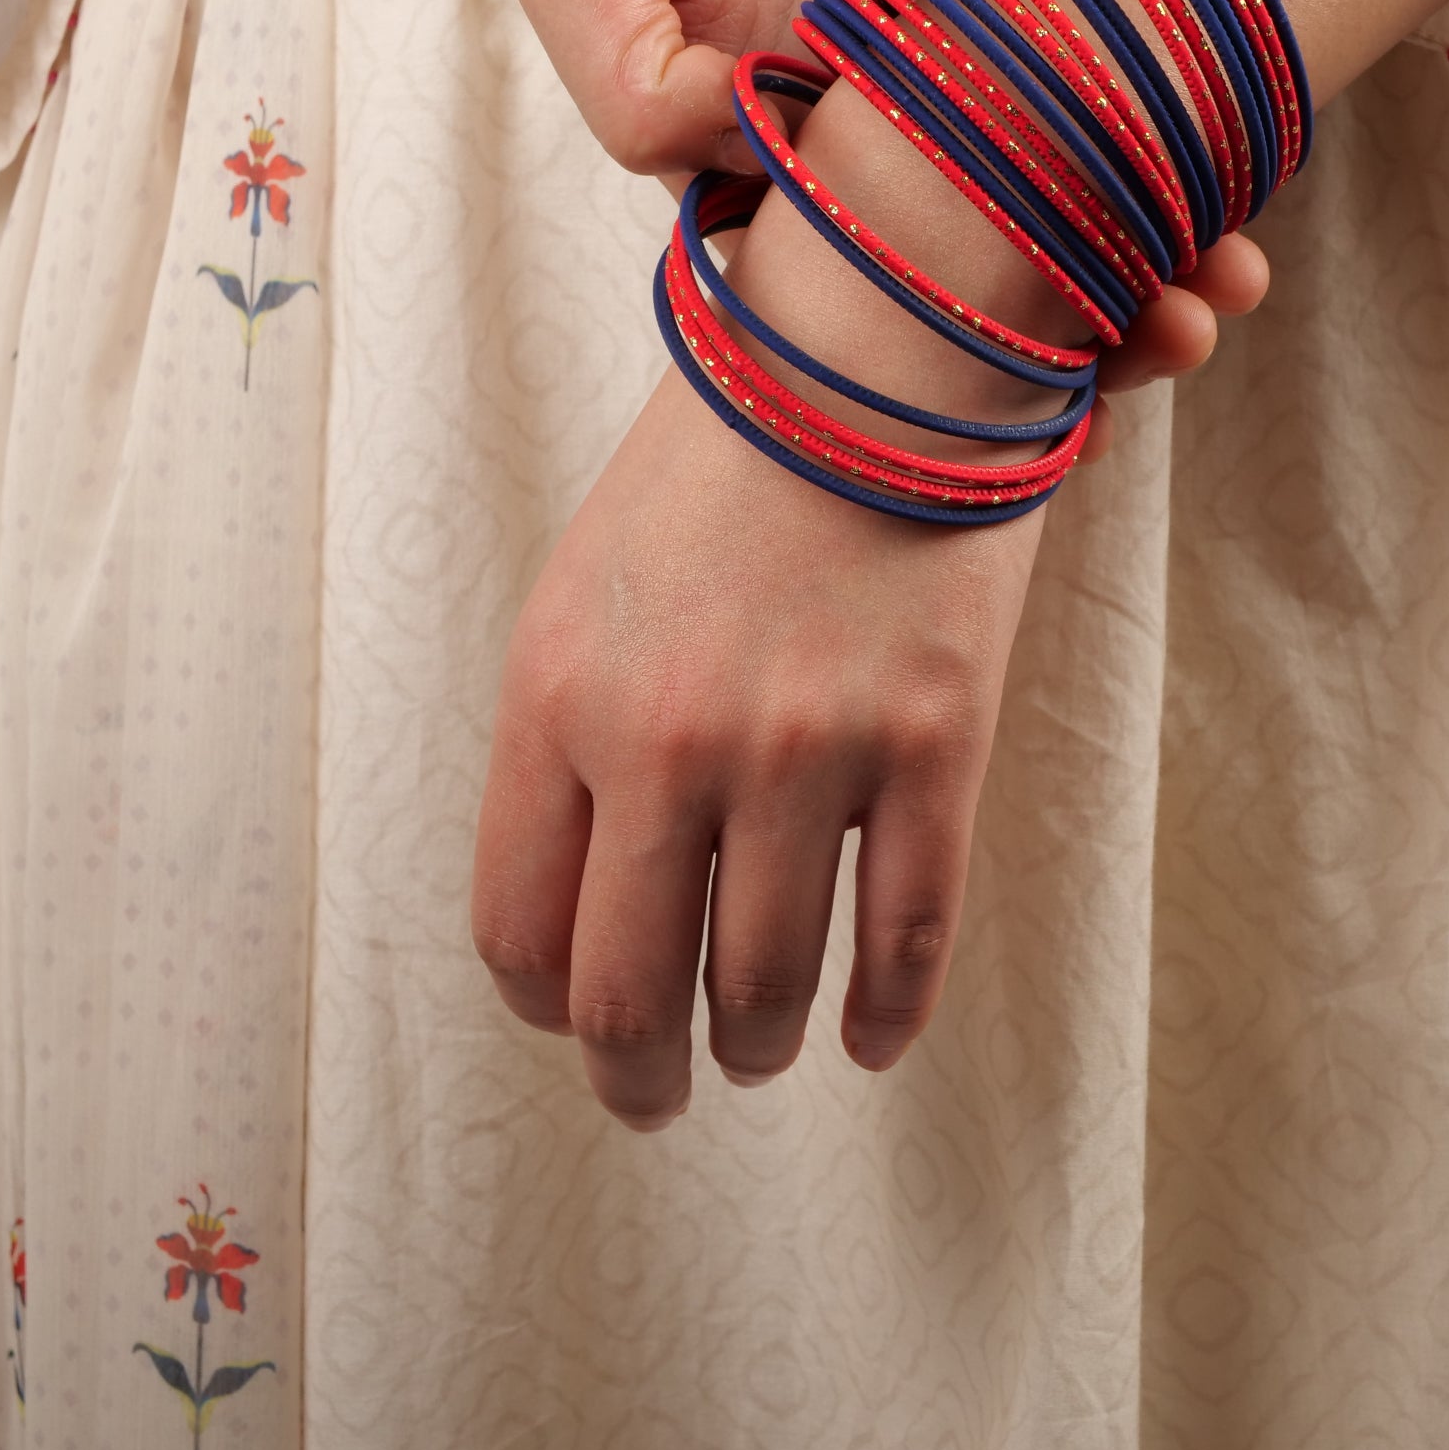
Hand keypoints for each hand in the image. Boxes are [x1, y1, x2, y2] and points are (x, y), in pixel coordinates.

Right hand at [58, 0, 935, 181]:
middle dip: (917, 173)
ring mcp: (867, 25)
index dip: (815, 209)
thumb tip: (754, 132)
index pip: (776, 224)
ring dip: (977, 98)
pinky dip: (1021, 11)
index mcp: (695, 117)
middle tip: (926, 104)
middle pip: (876, 189)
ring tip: (973, 42)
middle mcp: (788, 86)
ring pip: (948, 117)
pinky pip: (994, 14)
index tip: (829, 137)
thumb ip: (634, 84)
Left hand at [472, 369, 1039, 1127]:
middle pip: (626, 994)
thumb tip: (582, 900)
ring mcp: (806, 748)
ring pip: (764, 985)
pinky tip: (872, 1038)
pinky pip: (907, 939)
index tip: (573, 1018)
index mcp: (556, 694)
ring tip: (756, 1049)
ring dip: (752, 1046)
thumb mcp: (587, 583)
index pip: (516, 928)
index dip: (543, 1004)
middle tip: (655, 1095)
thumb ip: (565, 738)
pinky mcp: (932, 745)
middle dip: (635, 1077)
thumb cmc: (722, 465)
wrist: (876, 354)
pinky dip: (887, 1016)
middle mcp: (666, 739)